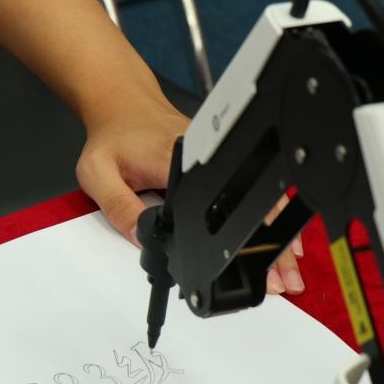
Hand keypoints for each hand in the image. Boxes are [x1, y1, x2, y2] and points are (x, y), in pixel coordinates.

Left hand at [74, 94, 303, 295]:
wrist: (121, 104)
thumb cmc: (113, 134)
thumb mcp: (98, 172)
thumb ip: (119, 208)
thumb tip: (142, 238)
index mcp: (179, 159)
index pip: (217, 200)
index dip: (238, 233)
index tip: (247, 260)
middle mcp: (205, 156)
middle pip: (249, 202)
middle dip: (268, 244)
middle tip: (279, 279)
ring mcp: (216, 157)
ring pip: (254, 197)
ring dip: (272, 233)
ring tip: (285, 268)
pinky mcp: (217, 159)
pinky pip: (246, 190)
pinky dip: (265, 216)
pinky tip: (277, 238)